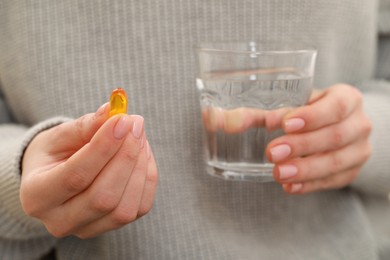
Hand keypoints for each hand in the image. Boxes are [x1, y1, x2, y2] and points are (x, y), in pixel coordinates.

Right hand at [20, 104, 157, 237]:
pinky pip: (140, 207)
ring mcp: (87, 230)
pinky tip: (143, 153)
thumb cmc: (54, 154)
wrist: (53, 178)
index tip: (122, 120)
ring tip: (138, 136)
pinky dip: (147, 177)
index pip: (76, 176)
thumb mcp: (60, 136)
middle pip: (103, 197)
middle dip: (126, 157)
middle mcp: (60, 221)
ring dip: (140, 166)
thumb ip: (84, 126)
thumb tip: (111, 112)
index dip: (104, 147)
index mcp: (37, 195)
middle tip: (135, 124)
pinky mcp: (111, 227)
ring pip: (125, 208)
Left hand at [266, 84, 371, 193]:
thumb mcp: (292, 106)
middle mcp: (359, 124)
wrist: (334, 128)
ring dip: (305, 170)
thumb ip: (266, 113)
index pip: (336, 107)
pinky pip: (332, 182)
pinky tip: (290, 186)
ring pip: (335, 162)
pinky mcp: (351, 172)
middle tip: (272, 153)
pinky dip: (309, 185)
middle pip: (335, 136)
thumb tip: (239, 122)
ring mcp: (359, 150)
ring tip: (279, 173)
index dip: (312, 117)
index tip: (286, 124)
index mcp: (348, 99)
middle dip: (301, 146)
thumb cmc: (309, 112)